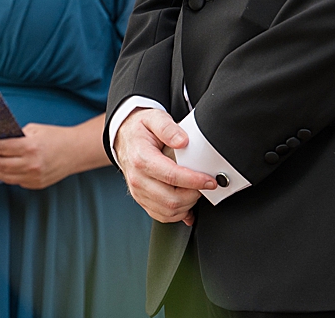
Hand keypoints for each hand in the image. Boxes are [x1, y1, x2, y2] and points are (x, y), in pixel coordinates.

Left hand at [0, 122, 90, 189]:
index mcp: (29, 146)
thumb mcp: (35, 130)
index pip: (1, 148)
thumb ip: (17, 135)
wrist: (76, 151)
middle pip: (0, 164)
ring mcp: (34, 176)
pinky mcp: (37, 184)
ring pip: (6, 176)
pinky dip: (6, 176)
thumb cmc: (56, 136)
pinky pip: (17, 181)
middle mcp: (31, 163)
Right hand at [114, 107, 215, 224]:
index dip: (194, 181)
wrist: (124, 138)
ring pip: (168, 211)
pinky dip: (178, 214)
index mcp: (141, 159)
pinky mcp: (141, 199)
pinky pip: (161, 216)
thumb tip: (183, 141)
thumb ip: (168, 128)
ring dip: (188, 205)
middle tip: (206, 185)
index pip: (171, 176)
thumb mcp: (154, 118)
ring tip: (197, 191)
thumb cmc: (141, 129)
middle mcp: (138, 179)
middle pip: (171, 199)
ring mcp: (138, 192)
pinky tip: (187, 204)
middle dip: (194, 195)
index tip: (210, 181)